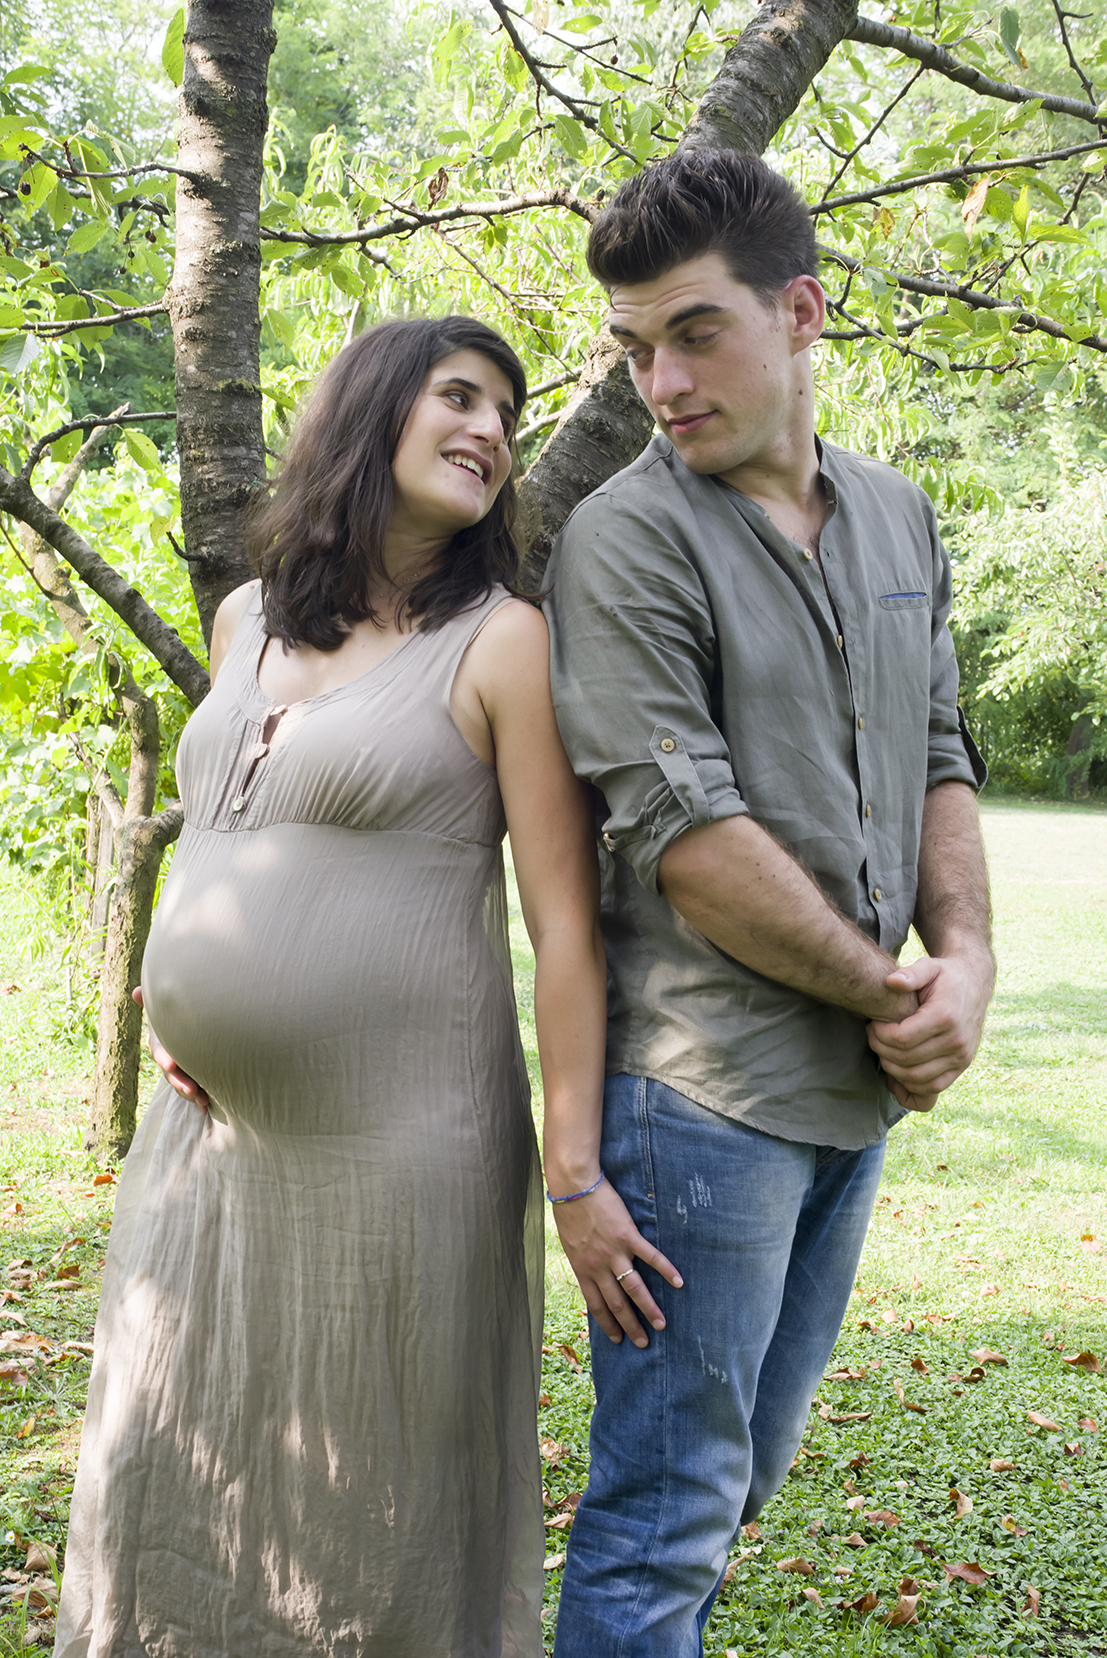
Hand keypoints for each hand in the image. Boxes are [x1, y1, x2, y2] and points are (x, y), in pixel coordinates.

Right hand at [131, 987, 208, 1111]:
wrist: (192, 1029)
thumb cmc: (176, 1015)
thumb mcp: (166, 1010)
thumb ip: (153, 1002)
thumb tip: (135, 991)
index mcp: (161, 1042)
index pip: (159, 1051)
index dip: (164, 1057)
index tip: (171, 1063)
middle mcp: (168, 1058)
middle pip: (171, 1074)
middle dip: (180, 1082)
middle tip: (191, 1089)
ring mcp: (179, 1071)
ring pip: (181, 1086)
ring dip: (189, 1094)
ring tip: (202, 1099)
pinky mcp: (191, 1079)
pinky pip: (192, 1092)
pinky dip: (198, 1099)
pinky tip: (205, 1104)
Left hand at [551, 1177, 682, 1348]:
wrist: (574, 1185)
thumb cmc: (569, 1210)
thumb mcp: (570, 1242)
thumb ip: (582, 1259)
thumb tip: (591, 1270)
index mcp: (582, 1268)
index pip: (596, 1305)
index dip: (608, 1324)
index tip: (618, 1339)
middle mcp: (598, 1266)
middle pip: (616, 1303)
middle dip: (630, 1325)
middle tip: (644, 1342)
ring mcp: (614, 1252)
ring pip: (634, 1288)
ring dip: (649, 1308)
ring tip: (661, 1324)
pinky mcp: (628, 1236)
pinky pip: (651, 1258)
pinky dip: (666, 1270)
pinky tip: (679, 1282)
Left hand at [866, 951, 992, 1103]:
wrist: (975, 984)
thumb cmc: (946, 976)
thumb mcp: (930, 967)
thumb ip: (911, 974)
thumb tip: (891, 981)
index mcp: (945, 1016)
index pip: (902, 1039)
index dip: (880, 1036)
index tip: (872, 1024)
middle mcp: (956, 1041)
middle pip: (906, 1060)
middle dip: (881, 1051)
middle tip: (873, 1037)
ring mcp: (961, 1057)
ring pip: (917, 1079)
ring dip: (893, 1070)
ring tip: (883, 1051)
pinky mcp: (962, 1066)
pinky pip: (933, 1087)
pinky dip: (911, 1087)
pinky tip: (897, 1074)